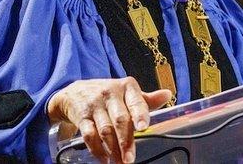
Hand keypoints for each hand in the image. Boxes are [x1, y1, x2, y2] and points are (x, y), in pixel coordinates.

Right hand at [47, 77, 171, 162]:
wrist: (75, 93)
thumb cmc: (108, 95)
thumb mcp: (127, 92)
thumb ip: (146, 99)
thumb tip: (167, 95)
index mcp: (126, 87)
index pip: (135, 101)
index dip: (139, 113)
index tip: (143, 126)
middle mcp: (109, 94)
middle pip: (120, 119)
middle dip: (125, 141)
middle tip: (130, 159)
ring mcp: (94, 105)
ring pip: (105, 130)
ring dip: (113, 149)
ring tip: (120, 162)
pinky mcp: (82, 117)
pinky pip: (89, 135)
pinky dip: (97, 150)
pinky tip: (104, 159)